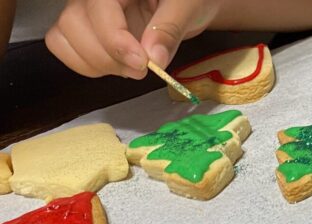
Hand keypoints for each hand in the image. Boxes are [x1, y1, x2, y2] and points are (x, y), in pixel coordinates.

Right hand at [46, 0, 220, 78]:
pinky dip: (89, 65)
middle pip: (72, 24)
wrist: (187, 5)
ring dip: (97, 64)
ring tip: (132, 68)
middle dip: (107, 56)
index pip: (98, 8)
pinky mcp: (86, 30)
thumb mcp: (187, 7)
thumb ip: (169, 29)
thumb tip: (154, 58)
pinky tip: (118, 66)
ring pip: (63, 38)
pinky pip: (65, 48)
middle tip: (143, 69)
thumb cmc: (187, 0)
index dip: (115, 40)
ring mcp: (85, 11)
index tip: (142, 62)